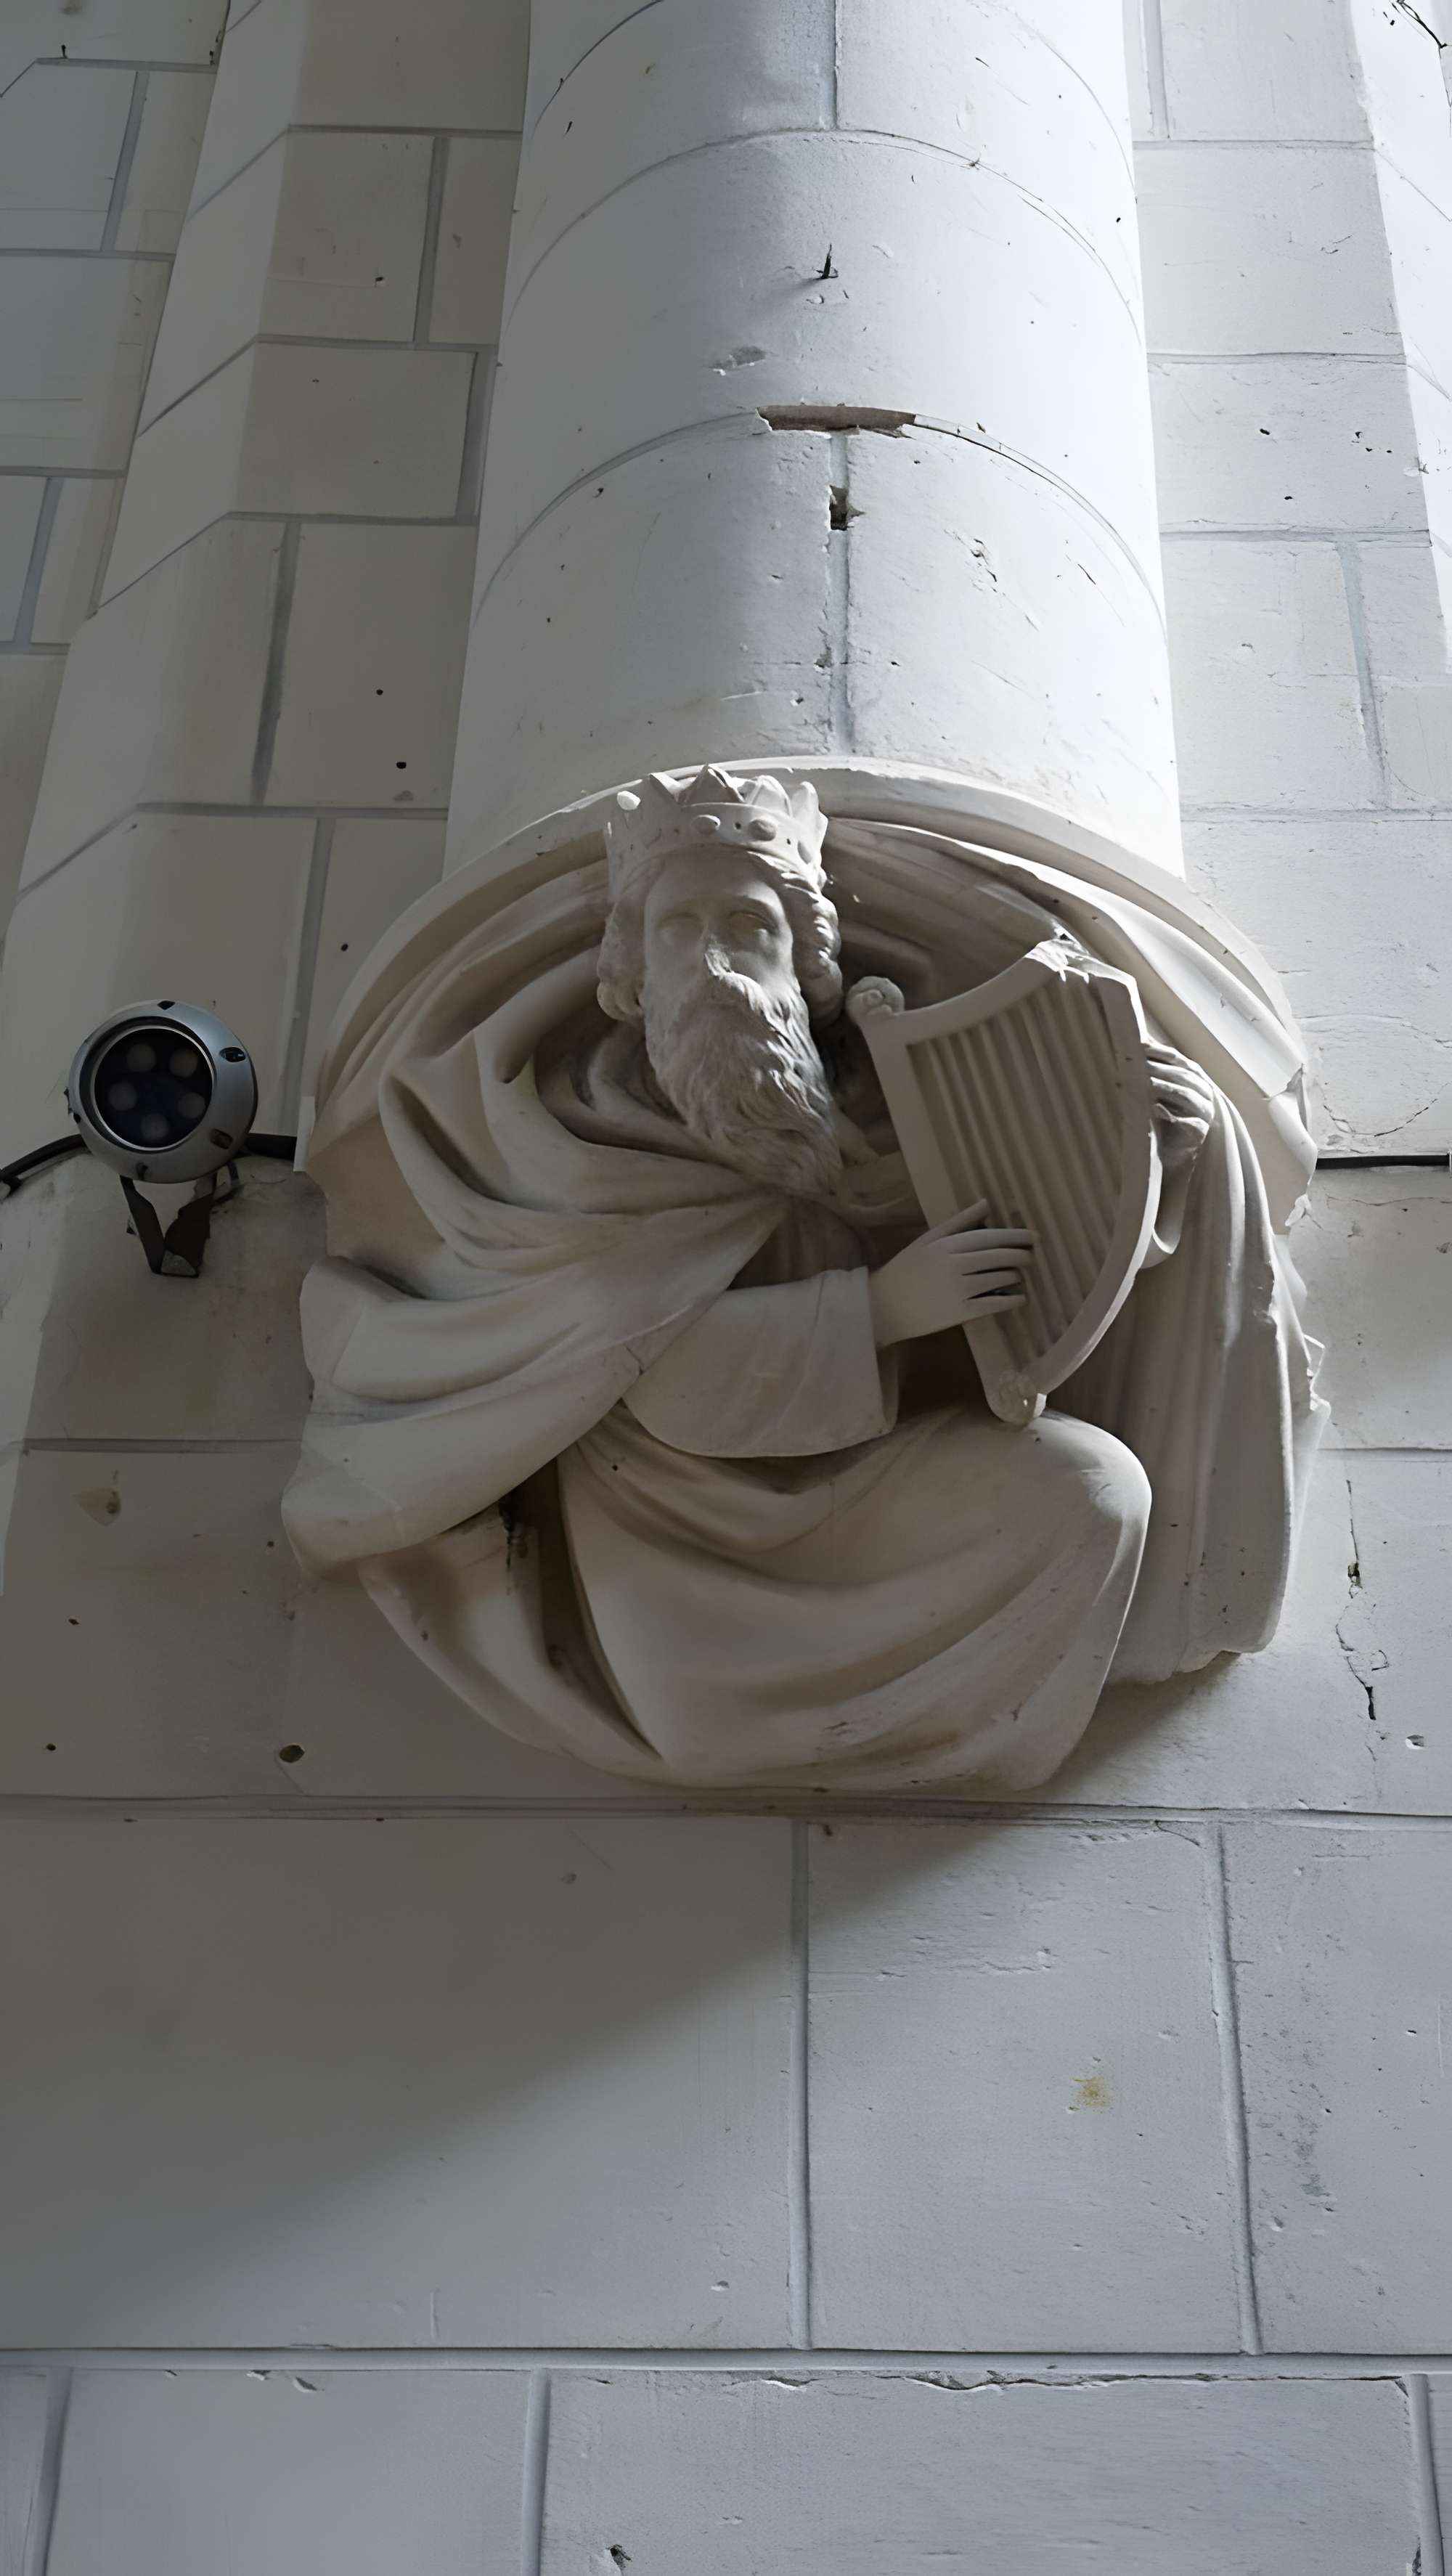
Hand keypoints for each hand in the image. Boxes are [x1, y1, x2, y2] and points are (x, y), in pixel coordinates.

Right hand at [868, 1199, 1034, 1347]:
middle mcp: (959, 1263)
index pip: (995, 1236)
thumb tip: (986, 1202)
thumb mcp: (929, 1239)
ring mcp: (962, 1289)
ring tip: (1017, 1277)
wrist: (884, 1306)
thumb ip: (959, 1221)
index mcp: (950, 1243)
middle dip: (1024, 1256)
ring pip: (1004, 1279)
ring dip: (1017, 1277)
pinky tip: (1019, 1297)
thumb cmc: (907, 1269)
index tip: (1034, 1237)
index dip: (1019, 1237)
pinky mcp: (963, 1312)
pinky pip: (998, 1303)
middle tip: (1031, 1257)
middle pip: (1004, 1257)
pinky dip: (1014, 1299)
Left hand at [1145, 1041, 1214, 1175]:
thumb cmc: (1163, 1117)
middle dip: (1159, 1068)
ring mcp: (1204, 1112)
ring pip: (1187, 1095)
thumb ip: (1151, 1071)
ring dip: (1165, 1088)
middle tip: (1137, 1064)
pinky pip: (1187, 1122)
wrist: (1172, 1153)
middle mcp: (1203, 1092)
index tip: (1138, 1045)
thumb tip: (1130, 1047)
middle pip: (1183, 1075)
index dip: (1159, 1051)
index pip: (1178, 1059)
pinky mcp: (1200, 1132)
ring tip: (1145, 1084)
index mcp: (1194, 1077)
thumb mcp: (1158, 1092)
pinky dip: (1171, 1115)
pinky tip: (1155, 1110)